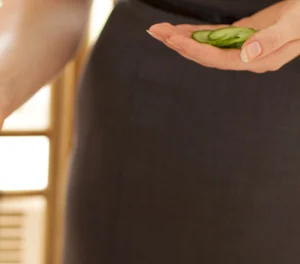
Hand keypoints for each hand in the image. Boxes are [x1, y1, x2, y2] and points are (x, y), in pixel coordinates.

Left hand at [147, 0, 299, 72]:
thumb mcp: (295, 25)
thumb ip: (271, 40)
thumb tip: (246, 54)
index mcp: (258, 60)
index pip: (218, 58)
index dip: (194, 49)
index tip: (174, 39)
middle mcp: (247, 57)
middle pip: (205, 54)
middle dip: (179, 43)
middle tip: (156, 32)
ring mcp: (244, 46)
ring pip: (206, 45)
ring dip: (183, 38)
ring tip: (159, 30)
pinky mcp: (244, 34)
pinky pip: (215, 36)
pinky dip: (196, 32)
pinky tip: (180, 30)